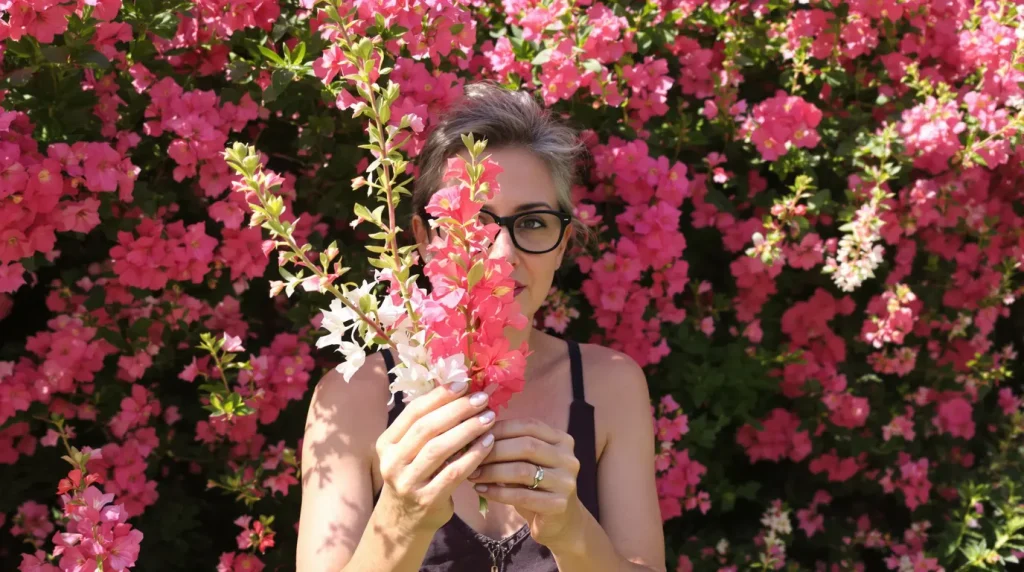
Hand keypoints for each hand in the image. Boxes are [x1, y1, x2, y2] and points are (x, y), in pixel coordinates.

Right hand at [376, 381, 495, 534]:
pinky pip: (453, 473)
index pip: (414, 412)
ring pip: (439, 449)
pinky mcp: (426, 499)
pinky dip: (473, 456)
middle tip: (482, 399)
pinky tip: (489, 444)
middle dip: (457, 409)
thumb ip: (426, 428)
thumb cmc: (414, 477)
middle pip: (426, 427)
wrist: (403, 522)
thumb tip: (460, 393)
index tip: (464, 383)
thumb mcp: (408, 452)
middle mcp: (392, 461)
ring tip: (489, 418)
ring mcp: (407, 482)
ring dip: (467, 430)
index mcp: (387, 443)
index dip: (439, 395)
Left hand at [467, 418, 582, 547]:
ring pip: (522, 471)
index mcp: (562, 440)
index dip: (501, 428)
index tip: (477, 435)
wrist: (559, 522)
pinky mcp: (558, 505)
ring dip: (493, 472)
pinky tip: (481, 490)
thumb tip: (476, 435)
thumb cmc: (537, 486)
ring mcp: (566, 482)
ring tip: (473, 475)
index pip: (529, 426)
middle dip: (494, 450)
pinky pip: (522, 496)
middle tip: (471, 457)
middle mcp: (568, 458)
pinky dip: (497, 492)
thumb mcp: (528, 462)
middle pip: (527, 446)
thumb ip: (511, 447)